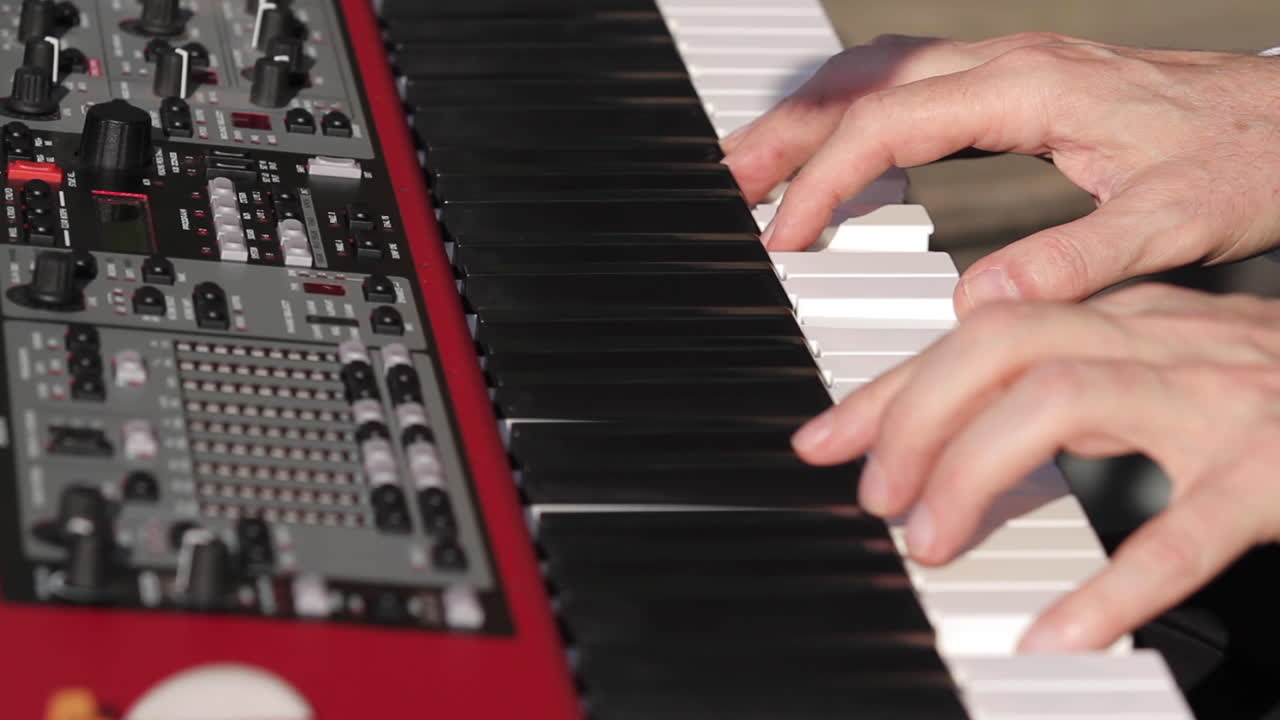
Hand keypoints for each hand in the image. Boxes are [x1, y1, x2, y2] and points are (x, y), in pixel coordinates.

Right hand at [722, 34, 1279, 313]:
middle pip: (862, 80)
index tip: (785, 237)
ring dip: (810, 111)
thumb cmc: (1246, 159)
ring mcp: (1012, 65)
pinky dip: (855, 109)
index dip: (824, 180)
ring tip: (755, 160)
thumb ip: (1075, 258)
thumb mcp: (1172, 223)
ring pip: (879, 71)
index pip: (888, 123)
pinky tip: (840, 141)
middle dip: (785, 129)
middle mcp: (1010, 63)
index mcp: (1030, 89)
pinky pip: (911, 80)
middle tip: (727, 181)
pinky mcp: (1021, 81)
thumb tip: (977, 299)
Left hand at [789, 283, 1279, 651]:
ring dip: (975, 473)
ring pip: (1064, 403)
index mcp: (1134, 320)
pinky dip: (1109, 589)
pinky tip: (1056, 634)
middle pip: (1004, 342)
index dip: (894, 386)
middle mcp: (1168, 344)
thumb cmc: (1275, 399)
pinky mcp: (1274, 476)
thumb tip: (955, 432)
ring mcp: (1223, 406)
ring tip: (932, 543)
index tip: (828, 437)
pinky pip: (1183, 534)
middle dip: (916, 415)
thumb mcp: (1165, 372)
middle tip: (876, 496)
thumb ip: (1073, 384)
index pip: (983, 329)